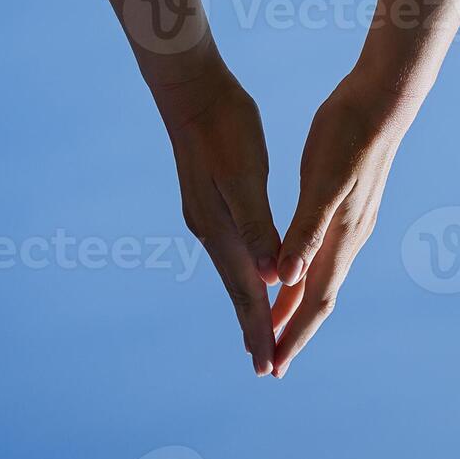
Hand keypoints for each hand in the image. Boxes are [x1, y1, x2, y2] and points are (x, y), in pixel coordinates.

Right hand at [155, 62, 282, 375]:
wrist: (189, 92)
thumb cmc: (224, 127)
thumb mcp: (245, 177)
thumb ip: (257, 227)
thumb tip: (267, 276)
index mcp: (221, 229)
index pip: (247, 292)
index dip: (261, 329)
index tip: (269, 365)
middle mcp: (211, 231)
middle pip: (238, 292)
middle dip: (254, 329)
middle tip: (267, 367)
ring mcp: (207, 220)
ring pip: (234, 275)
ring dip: (249, 307)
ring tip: (258, 335)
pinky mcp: (210, 206)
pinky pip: (232, 255)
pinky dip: (245, 277)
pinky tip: (250, 278)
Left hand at [272, 72, 419, 376]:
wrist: (383, 101)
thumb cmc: (348, 135)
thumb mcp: (322, 182)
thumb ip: (306, 231)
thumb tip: (290, 278)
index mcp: (341, 236)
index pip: (315, 300)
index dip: (294, 334)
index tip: (274, 367)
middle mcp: (350, 238)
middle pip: (319, 298)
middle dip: (294, 331)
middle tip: (271, 364)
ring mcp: (352, 224)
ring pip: (320, 278)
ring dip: (297, 306)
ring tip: (275, 327)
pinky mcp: (348, 208)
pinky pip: (323, 256)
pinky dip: (303, 275)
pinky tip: (292, 273)